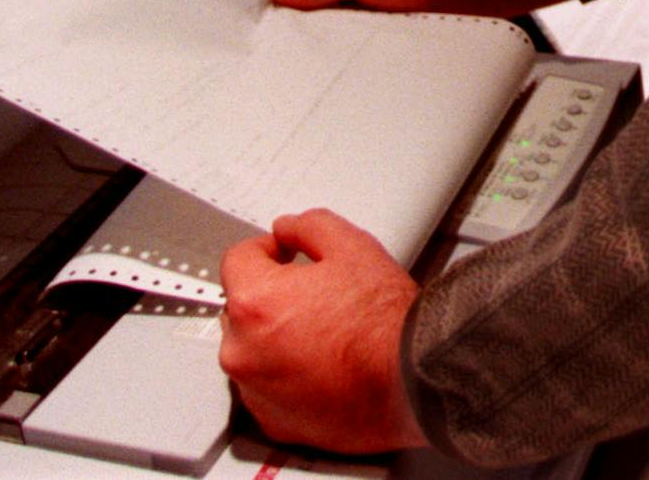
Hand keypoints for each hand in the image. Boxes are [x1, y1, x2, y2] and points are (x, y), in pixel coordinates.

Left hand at [219, 209, 423, 452]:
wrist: (411, 380)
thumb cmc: (384, 323)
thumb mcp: (352, 246)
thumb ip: (309, 226)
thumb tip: (289, 229)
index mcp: (255, 302)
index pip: (237, 260)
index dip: (266, 250)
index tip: (283, 253)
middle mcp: (243, 351)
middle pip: (241, 307)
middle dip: (269, 296)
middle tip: (311, 294)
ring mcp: (255, 391)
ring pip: (251, 350)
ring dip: (274, 338)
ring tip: (321, 332)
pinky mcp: (273, 422)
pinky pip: (266, 388)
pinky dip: (284, 376)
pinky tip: (320, 365)